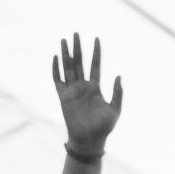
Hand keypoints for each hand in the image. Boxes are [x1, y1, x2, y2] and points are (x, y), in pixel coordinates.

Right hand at [50, 34, 121, 152]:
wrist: (90, 140)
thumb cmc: (104, 128)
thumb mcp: (115, 110)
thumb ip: (117, 93)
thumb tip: (119, 76)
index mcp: (96, 88)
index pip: (95, 65)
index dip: (96, 52)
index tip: (97, 38)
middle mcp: (83, 86)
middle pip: (79, 62)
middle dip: (78, 48)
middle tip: (76, 33)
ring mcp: (72, 90)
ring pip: (68, 67)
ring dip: (66, 54)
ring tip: (64, 40)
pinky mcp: (63, 96)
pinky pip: (57, 80)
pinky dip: (56, 69)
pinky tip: (55, 57)